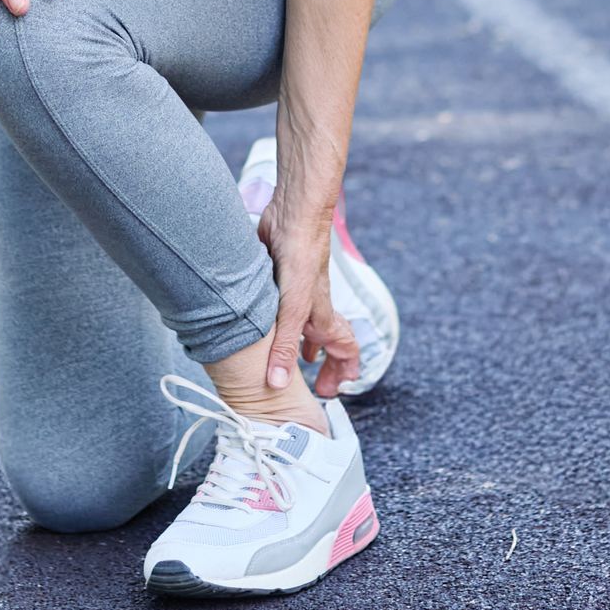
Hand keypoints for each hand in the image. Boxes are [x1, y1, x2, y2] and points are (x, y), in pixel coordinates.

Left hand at [256, 203, 359, 397]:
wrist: (292, 218)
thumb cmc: (301, 259)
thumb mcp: (292, 309)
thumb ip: (284, 346)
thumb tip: (278, 384)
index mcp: (322, 317)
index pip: (345, 349)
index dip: (344, 371)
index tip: (336, 391)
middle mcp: (312, 307)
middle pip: (327, 340)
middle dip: (327, 364)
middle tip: (318, 386)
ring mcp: (295, 292)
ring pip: (306, 323)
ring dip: (304, 343)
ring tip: (298, 360)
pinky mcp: (278, 279)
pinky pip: (282, 306)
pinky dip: (279, 320)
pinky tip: (264, 323)